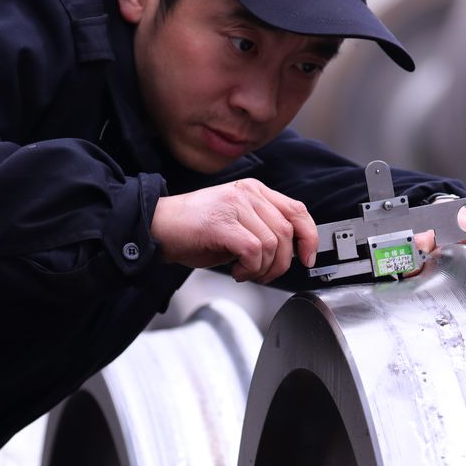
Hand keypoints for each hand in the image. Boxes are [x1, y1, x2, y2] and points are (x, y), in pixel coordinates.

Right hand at [151, 179, 317, 283]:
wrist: (157, 226)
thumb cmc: (193, 230)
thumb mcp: (237, 224)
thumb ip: (263, 229)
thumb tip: (288, 252)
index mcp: (254, 191)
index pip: (297, 210)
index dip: (309, 237)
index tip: (308, 257)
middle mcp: (247, 193)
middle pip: (287, 231)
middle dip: (281, 262)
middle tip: (264, 274)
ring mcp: (234, 205)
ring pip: (272, 243)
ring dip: (263, 268)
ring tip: (245, 271)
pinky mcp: (221, 223)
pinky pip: (254, 250)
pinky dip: (250, 268)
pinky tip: (237, 271)